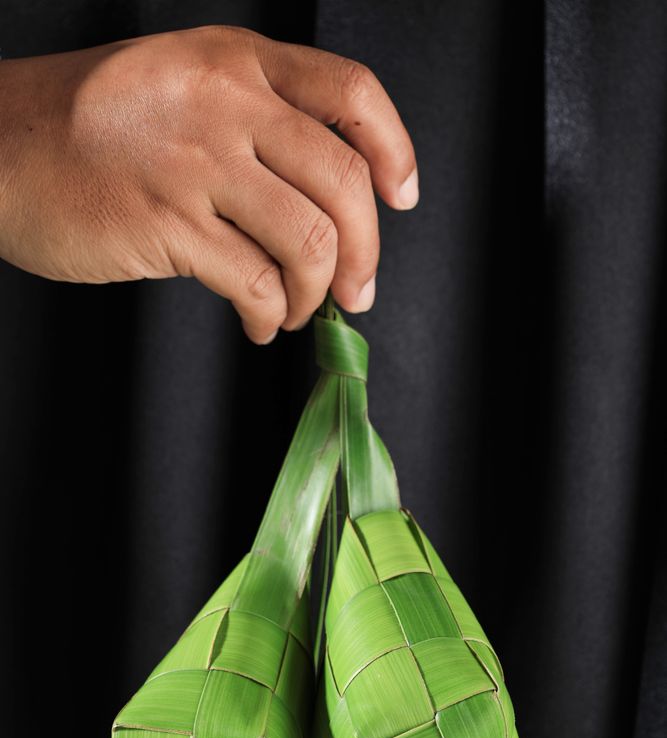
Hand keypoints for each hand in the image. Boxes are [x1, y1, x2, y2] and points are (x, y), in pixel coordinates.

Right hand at [0, 24, 417, 342]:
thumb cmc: (87, 123)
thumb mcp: (180, 85)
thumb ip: (254, 121)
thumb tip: (324, 202)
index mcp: (237, 61)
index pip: (353, 94)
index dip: (394, 152)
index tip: (401, 198)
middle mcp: (226, 103)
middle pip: (342, 185)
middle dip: (366, 254)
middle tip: (359, 291)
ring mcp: (196, 163)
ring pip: (308, 242)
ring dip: (318, 294)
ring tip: (299, 311)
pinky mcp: (167, 223)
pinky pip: (255, 283)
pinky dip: (272, 316)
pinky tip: (262, 323)